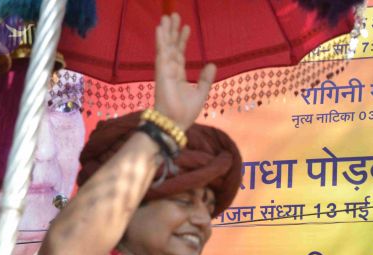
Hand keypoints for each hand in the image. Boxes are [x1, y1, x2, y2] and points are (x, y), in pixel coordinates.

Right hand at [154, 14, 215, 129]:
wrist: (175, 122)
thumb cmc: (185, 112)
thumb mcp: (201, 93)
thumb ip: (206, 79)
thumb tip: (213, 64)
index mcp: (178, 75)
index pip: (180, 53)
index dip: (182, 40)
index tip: (186, 27)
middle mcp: (170, 70)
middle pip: (171, 46)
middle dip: (173, 31)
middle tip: (173, 15)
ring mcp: (164, 70)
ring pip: (166, 46)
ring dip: (166, 31)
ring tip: (166, 16)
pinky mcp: (161, 72)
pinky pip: (161, 53)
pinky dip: (160, 40)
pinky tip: (160, 28)